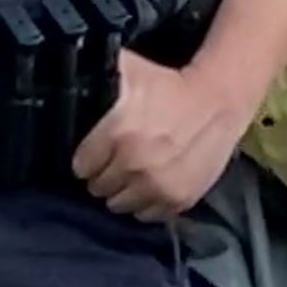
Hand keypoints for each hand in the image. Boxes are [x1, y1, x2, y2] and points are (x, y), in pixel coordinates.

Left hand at [73, 51, 249, 220]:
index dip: (86, 158)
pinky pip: (147, 216)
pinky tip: (150, 186)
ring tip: (131, 175)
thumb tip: (67, 73)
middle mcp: (134, 165)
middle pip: (98, 188)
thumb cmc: (169, 84)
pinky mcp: (178, 199)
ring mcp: (157, 186)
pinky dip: (146, 203)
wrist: (218, 101)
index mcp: (116, 134)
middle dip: (102, 175)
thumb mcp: (129, 70)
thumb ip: (98, 77)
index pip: (81, 166)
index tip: (95, 153)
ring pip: (119, 205)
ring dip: (122, 192)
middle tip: (114, 163)